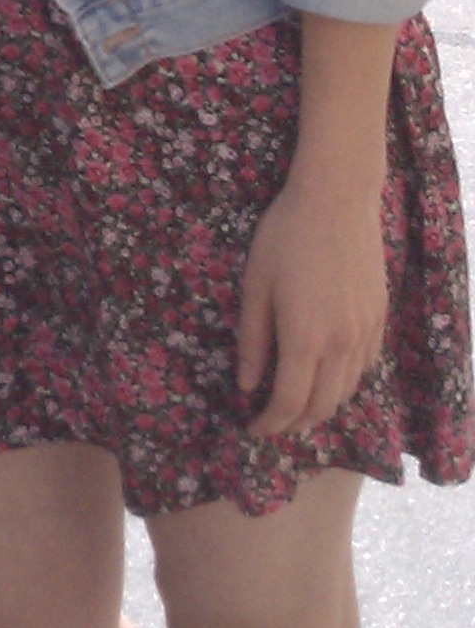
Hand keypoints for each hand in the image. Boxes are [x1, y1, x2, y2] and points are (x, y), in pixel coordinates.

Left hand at [236, 171, 387, 435]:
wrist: (337, 199)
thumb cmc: (285, 236)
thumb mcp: (255, 284)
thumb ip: (252, 340)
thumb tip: (248, 386)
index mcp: (304, 337)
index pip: (289, 402)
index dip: (270, 423)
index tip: (252, 428)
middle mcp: (341, 344)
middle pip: (322, 407)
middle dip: (295, 423)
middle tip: (272, 421)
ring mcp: (365, 332)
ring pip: (346, 391)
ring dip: (321, 406)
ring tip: (296, 403)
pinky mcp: (380, 319)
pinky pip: (364, 367)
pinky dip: (343, 383)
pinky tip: (326, 374)